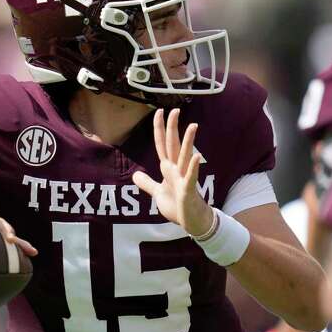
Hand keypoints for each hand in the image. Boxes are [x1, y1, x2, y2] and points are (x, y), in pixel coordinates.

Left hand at [132, 108, 213, 235]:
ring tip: (193, 126)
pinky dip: (193, 166)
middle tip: (175, 110)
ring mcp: (184, 178)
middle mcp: (177, 169)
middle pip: (173, 145)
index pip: (162, 144)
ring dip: (188, 141)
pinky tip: (196, 156)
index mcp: (169, 168)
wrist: (191, 221)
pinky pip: (191, 176)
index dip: (160, 129)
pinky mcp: (188, 190)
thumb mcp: (158, 193)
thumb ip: (148, 183)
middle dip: (173, 128)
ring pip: (185, 156)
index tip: (160, 111)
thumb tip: (135, 176)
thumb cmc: (177, 206)